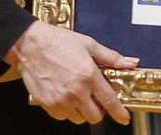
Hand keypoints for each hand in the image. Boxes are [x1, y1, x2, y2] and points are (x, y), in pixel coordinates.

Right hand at [7, 20, 137, 124]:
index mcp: (88, 75)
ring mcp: (60, 100)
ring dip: (82, 111)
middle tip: (95, 98)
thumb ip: (111, 57)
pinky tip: (65, 95)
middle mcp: (75, 91)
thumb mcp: (89, 44)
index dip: (119, 112)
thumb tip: (130, 63)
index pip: (109, 101)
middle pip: (95, 116)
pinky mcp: (48, 104)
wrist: (30, 44)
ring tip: (78, 94)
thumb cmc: (57, 42)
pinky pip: (63, 117)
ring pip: (79, 119)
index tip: (124, 118)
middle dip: (99, 110)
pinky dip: (67, 111)